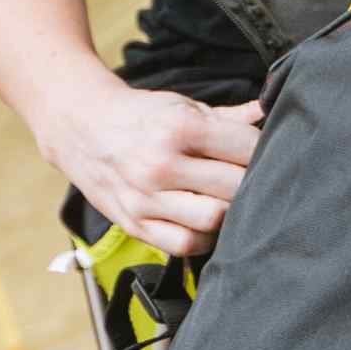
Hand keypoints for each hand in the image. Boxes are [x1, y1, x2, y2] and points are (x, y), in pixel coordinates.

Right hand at [42, 81, 263, 258]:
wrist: (82, 126)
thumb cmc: (142, 115)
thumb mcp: (183, 104)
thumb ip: (229, 116)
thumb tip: (268, 112)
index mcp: (179, 128)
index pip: (246, 149)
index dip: (264, 152)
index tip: (264, 154)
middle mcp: (161, 165)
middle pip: (235, 188)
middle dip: (252, 184)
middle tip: (252, 180)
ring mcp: (146, 198)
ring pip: (213, 220)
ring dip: (230, 214)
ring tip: (229, 201)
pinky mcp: (134, 224)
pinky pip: (184, 245)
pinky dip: (204, 238)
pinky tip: (206, 222)